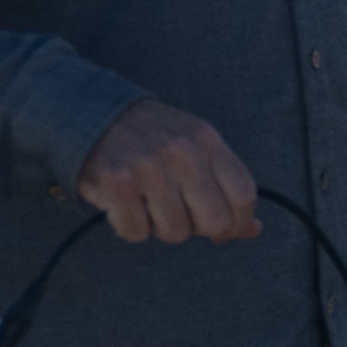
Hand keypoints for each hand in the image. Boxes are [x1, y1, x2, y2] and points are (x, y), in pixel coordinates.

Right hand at [77, 96, 263, 245]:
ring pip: (175, 233)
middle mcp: (182, 151)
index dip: (238, 223)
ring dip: (161, 228)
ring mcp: (149, 166)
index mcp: (207, 140)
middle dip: (198, 229)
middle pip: (214, 221)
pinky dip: (130, 227)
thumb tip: (253, 231)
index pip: (244, 194)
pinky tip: (125, 205)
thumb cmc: (152, 140)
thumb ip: (225, 187)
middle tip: (179, 216)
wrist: (93, 114)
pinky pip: (136, 233)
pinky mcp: (117, 182)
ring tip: (148, 203)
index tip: (223, 230)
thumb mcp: (195, 149)